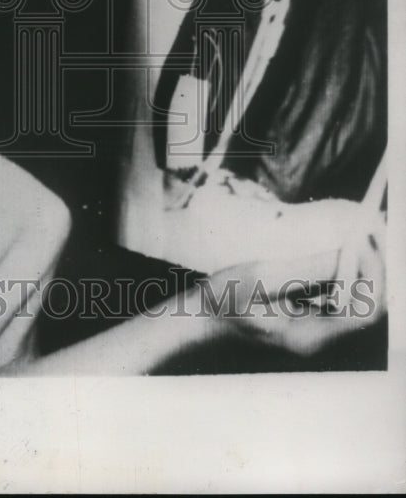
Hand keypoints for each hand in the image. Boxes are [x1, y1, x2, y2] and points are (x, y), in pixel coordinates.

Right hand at [207, 240, 384, 358]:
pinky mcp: (307, 320)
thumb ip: (303, 269)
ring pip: (354, 301)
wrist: (200, 320)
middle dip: (371, 269)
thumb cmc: (222, 299)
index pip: (362, 313)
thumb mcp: (258, 277)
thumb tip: (343, 253)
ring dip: (359, 269)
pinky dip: (343, 274)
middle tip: (366, 233)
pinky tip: (335, 253)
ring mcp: (313, 332)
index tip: (364, 242)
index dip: (372, 276)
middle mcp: (317, 339)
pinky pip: (338, 298)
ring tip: (355, 238)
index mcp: (307, 336)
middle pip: (364, 307)